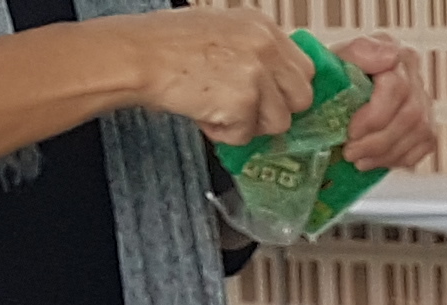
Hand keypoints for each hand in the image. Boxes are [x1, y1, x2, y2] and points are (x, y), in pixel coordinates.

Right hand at [132, 6, 315, 143]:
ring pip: (278, 123)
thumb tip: (274, 84)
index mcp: (263, 27)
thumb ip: (255, 53)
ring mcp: (257, 75)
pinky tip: (205, 113)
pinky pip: (246, 136)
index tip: (276, 100)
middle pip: (302, 97)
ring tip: (218, 109)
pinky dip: (224, 134)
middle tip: (248, 111)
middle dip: (277, 111)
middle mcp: (266, 46)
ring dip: (249, 126)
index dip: (288, 90)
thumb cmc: (170, 45)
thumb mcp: (224, 32)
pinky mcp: (242, 102)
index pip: (304, 68)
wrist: (142, 55)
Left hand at [333, 30, 436, 169]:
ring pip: (419, 133)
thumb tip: (391, 56)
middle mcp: (416, 76)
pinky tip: (375, 160)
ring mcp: (425, 103)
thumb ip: (360, 51)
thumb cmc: (337, 75)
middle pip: (410, 115)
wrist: (340, 89)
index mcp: (396, 54)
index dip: (375, 116)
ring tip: (358, 160)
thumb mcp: (338, 57)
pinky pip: (423, 147)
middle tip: (350, 152)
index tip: (351, 131)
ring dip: (385, 154)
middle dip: (378, 141)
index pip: (398, 87)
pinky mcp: (428, 126)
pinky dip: (397, 159)